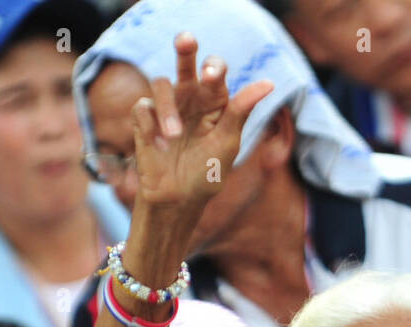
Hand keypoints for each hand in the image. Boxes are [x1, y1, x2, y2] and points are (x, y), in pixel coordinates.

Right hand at [130, 32, 273, 212]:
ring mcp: (166, 108)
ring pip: (161, 84)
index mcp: (213, 102)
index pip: (215, 73)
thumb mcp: (227, 143)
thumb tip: (269, 82)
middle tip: (186, 40)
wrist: (178, 201)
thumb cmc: (207, 174)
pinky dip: (150, 125)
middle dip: (185, 48)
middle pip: (185, 62)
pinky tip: (158, 147)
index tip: (212, 76)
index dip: (214, 69)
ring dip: (167, 109)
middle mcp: (189, 99)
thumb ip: (241, 111)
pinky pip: (142, 107)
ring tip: (174, 137)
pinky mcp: (144, 121)